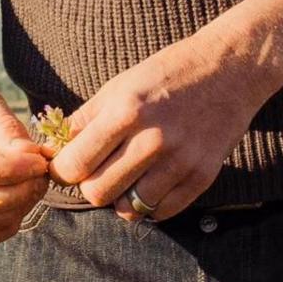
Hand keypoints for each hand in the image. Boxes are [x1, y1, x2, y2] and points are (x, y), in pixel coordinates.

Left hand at [48, 33, 276, 222]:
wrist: (229, 69)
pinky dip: (150, 204)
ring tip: (126, 178)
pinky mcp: (203, 176)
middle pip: (98, 194)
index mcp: (126, 112)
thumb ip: (84, 120)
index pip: (75, 165)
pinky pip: (162, 212)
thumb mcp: (119, 86)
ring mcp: (181, 161)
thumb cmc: (167, 74)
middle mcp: (153, 140)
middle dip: (90, 186)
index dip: (62, 172)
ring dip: (121, 198)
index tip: (66, 167)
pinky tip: (151, 182)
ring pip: (129, 209)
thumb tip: (52, 151)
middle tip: (97, 172)